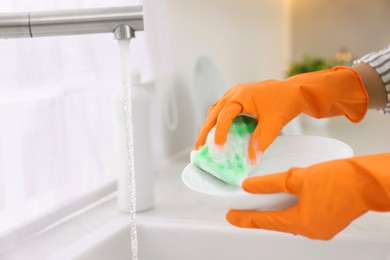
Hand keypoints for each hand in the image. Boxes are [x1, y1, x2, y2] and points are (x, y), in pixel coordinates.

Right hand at [195, 66, 367, 161]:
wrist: (294, 91)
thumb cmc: (284, 104)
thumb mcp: (273, 124)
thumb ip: (260, 141)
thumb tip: (250, 160)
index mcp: (241, 96)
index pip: (224, 116)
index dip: (220, 132)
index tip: (218, 147)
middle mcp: (234, 93)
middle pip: (213, 113)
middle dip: (205, 131)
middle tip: (199, 148)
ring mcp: (234, 94)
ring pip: (215, 110)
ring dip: (209, 125)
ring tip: (204, 142)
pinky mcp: (237, 98)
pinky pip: (221, 109)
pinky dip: (216, 121)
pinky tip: (216, 132)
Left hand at [226, 154, 389, 239]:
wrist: (369, 181)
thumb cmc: (340, 179)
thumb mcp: (298, 178)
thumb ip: (271, 184)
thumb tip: (251, 187)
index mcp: (301, 222)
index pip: (265, 221)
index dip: (246, 218)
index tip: (231, 216)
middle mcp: (311, 230)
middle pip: (277, 223)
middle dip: (259, 216)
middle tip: (243, 210)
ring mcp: (321, 228)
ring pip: (290, 220)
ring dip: (275, 213)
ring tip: (260, 205)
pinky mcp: (329, 221)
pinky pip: (302, 217)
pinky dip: (290, 210)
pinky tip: (284, 202)